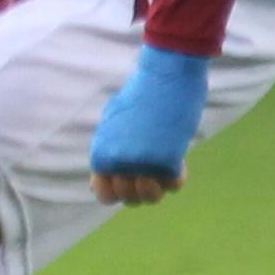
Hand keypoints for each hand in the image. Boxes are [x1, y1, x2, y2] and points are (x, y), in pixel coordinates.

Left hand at [85, 45, 206, 205]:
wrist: (165, 76)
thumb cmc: (141, 94)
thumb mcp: (113, 123)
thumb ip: (106, 153)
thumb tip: (96, 185)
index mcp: (101, 152)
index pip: (104, 194)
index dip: (119, 192)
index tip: (131, 179)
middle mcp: (118, 162)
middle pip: (130, 198)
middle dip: (141, 190)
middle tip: (151, 170)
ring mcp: (142, 163)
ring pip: (150, 197)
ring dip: (159, 187)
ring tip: (162, 167)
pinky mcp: (167, 159)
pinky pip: (173, 185)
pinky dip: (177, 176)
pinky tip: (178, 160)